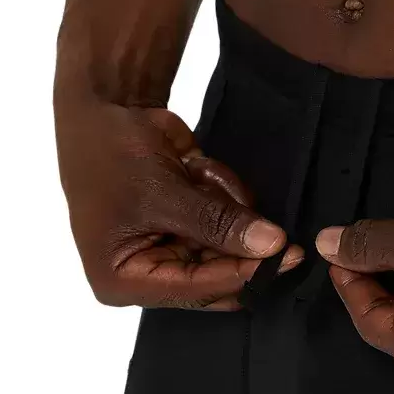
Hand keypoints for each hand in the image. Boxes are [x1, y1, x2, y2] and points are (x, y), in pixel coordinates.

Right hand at [55, 100, 303, 309]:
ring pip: (230, 246)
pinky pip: (228, 219)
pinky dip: (221, 190)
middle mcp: (147, 274)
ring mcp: (172, 248)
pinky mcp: (190, 225)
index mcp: (123, 280)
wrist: (105, 103)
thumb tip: (271, 245)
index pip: (197, 290)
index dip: (244, 276)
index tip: (288, 259)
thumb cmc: (112, 152)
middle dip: (240, 242)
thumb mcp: (164, 193)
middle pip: (218, 277)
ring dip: (224, 204)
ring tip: (194, 173)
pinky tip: (194, 167)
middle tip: (282, 233)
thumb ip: (219, 223)